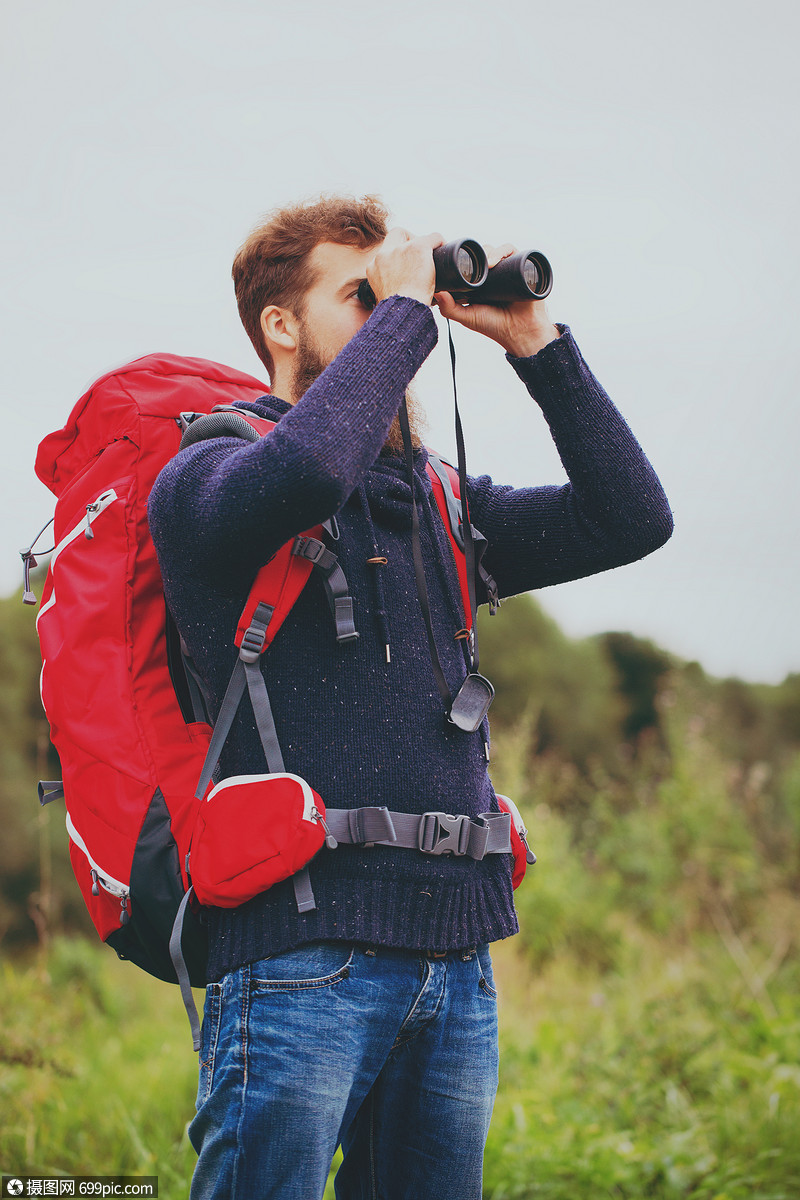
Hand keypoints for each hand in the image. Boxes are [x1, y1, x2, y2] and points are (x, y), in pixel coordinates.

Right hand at [366, 228, 443, 306]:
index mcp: (373, 268)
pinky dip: (439, 242)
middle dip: (409, 241)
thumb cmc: (398, 313)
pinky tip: (443, 249)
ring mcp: (399, 250)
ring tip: (432, 259)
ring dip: (424, 246)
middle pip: (396, 235)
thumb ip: (390, 288)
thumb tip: (401, 291)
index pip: (384, 250)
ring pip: (415, 237)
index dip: (397, 251)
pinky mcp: (417, 248)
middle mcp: (383, 255)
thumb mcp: (387, 298)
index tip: (408, 261)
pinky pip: (433, 237)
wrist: (402, 313)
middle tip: (420, 256)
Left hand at [435, 243, 559, 356]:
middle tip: (468, 262)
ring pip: (496, 250)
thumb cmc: (494, 326)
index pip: (470, 262)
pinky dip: (502, 251)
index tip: (453, 258)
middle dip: (475, 254)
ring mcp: (508, 269)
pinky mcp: (522, 267)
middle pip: (483, 253)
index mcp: (480, 281)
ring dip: (488, 251)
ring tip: (484, 264)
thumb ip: (449, 308)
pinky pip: (512, 251)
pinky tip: (494, 261)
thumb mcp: (467, 317)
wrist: (520, 332)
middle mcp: (494, 273)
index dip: (462, 257)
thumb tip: (436, 291)